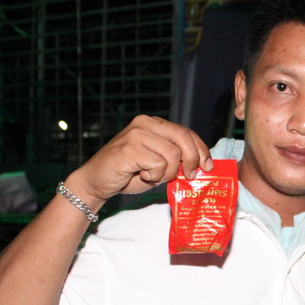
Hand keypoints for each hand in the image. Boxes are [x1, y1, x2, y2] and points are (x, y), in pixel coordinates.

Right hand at [69, 115, 212, 204]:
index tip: (208, 166)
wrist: (96, 182)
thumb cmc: (128, 173)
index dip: (201, 149)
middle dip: (192, 159)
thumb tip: (202, 164)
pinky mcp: (129, 148)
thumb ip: (176, 158)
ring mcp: (136, 134)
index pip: (186, 132)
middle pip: (183, 138)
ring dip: (168, 173)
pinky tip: (141, 175)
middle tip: (189, 176)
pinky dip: (155, 176)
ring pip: (172, 154)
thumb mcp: (158, 163)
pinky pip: (158, 165)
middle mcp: (145, 123)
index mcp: (153, 123)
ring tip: (153, 177)